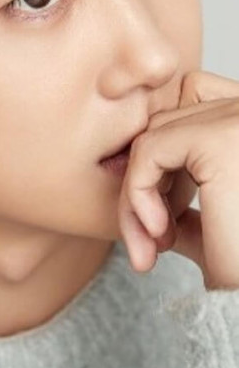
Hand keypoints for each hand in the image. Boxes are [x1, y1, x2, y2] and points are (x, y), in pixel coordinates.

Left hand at [118, 70, 238, 290]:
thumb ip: (184, 210)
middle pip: (168, 131)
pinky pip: (148, 150)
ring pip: (153, 137)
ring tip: (155, 242)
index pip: (189, 135)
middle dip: (145, 189)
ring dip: (138, 193)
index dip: (164, 182)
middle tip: (150, 246)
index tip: (160, 239)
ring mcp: (237, 121)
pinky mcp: (219, 138)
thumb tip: (149, 201)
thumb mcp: (217, 234)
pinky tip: (156, 230)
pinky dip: (138, 190)